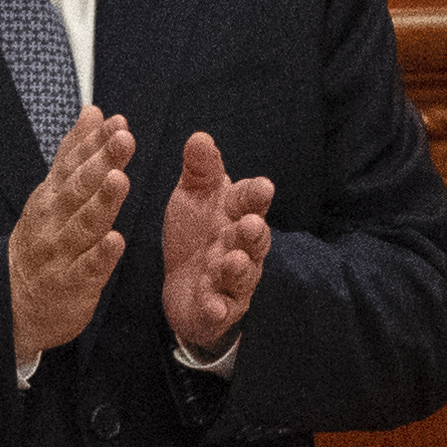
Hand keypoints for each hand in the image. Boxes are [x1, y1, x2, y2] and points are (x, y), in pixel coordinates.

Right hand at [9, 107, 133, 362]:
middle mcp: (54, 220)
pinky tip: (115, 241)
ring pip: (83, 224)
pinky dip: (100, 255)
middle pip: (79, 188)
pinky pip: (87, 269)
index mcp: (52, 196)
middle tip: (123, 139)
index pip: (74, 163)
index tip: (117, 122)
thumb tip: (92, 112)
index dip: (95, 142)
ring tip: (120, 179)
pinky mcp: (71, 284)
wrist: (16, 303)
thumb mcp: (52, 193)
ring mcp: (61, 253)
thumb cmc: (42, 242)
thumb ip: (74, 153)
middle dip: (101, 161)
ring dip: (102, 201)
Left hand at [162, 132, 273, 355]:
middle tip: (250, 225)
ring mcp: (233, 281)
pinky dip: (217, 309)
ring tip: (232, 262)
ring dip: (238, 269)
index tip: (262, 186)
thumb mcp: (194, 193)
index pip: (251, 200)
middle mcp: (241, 246)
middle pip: (254, 239)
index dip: (256, 195)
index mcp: (236, 213)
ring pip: (241, 275)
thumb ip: (200, 167)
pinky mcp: (218, 309)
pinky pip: (221, 310)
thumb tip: (200, 136)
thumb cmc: (196, 229)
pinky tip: (213, 306)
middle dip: (253, 233)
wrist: (183, 283)